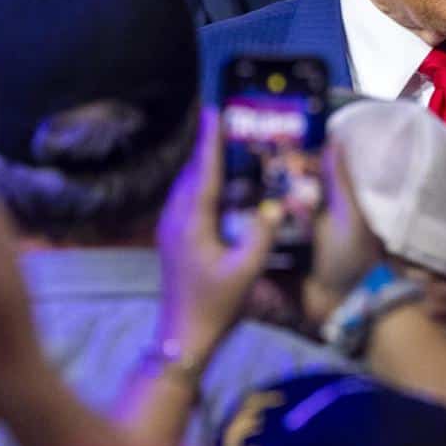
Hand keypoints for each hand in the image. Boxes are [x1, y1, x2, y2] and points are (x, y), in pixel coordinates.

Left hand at [157, 110, 281, 366]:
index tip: (213, 109)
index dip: (209, 139)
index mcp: (192, 222)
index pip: (204, 171)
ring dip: (206, 165)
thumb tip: (274, 205)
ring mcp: (171, 229)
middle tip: (230, 122)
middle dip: (209, 146)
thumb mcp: (246, 271)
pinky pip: (188, 200)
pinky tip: (222, 187)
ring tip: (228, 148)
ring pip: (188, 186)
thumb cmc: (216, 306)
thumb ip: (261, 235)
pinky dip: (204, 185)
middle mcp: (176, 219)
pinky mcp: (173, 239)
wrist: (183, 337)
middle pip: (193, 173)